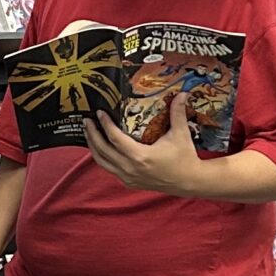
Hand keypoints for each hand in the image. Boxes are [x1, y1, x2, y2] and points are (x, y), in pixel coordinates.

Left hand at [85, 97, 204, 194]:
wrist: (189, 181)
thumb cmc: (185, 157)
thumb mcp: (181, 134)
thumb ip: (177, 113)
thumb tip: (181, 93)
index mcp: (140, 157)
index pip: (115, 139)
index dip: (105, 124)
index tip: (99, 113)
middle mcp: (130, 169)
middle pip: (102, 150)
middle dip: (92, 134)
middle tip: (86, 120)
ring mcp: (128, 177)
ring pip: (102, 162)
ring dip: (93, 146)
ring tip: (88, 132)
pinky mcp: (129, 182)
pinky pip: (109, 169)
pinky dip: (102, 157)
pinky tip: (100, 147)